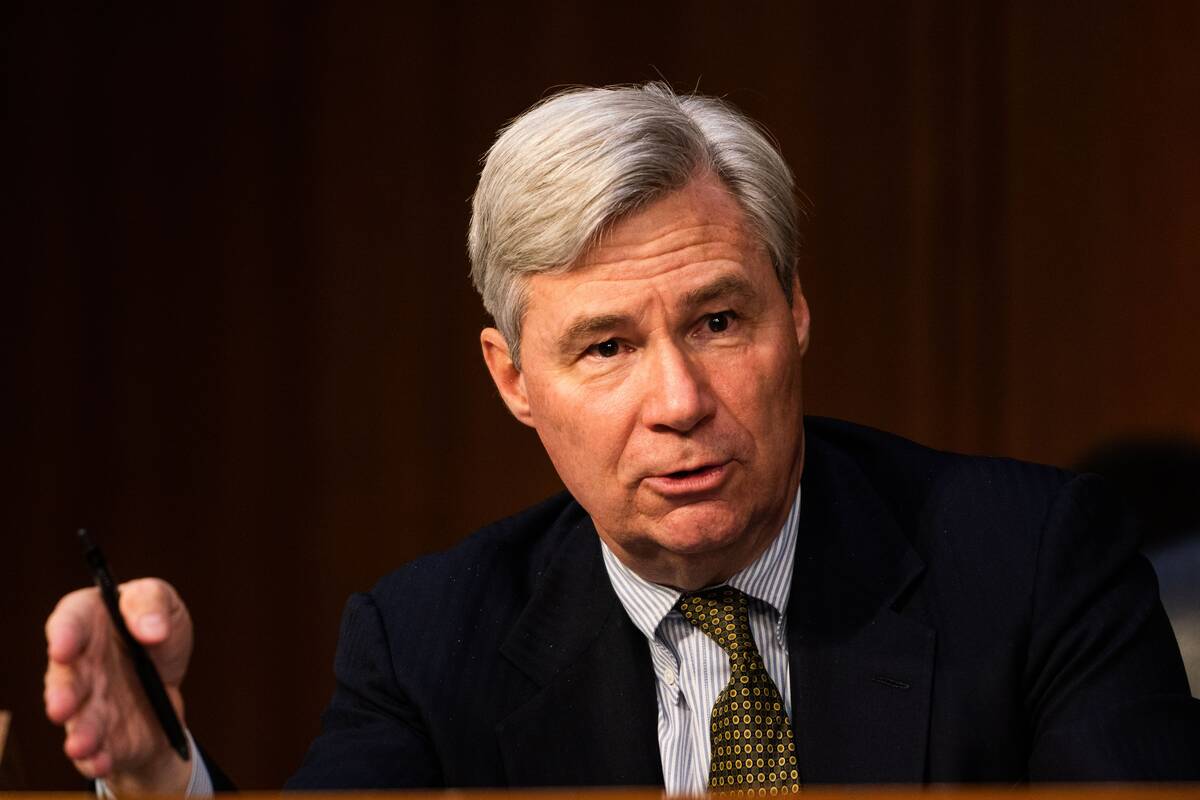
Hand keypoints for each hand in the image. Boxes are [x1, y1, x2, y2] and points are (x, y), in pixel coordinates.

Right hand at [44, 578, 193, 793]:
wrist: (169, 680)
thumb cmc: (156, 630)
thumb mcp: (162, 602)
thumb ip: (152, 603)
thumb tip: (153, 630)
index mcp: (88, 622)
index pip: (69, 623)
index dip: (64, 636)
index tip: (64, 648)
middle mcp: (80, 666)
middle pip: (66, 679)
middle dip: (63, 694)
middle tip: (62, 706)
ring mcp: (88, 704)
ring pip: (79, 720)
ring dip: (80, 733)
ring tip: (82, 744)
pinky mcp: (104, 736)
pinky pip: (97, 750)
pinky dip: (98, 758)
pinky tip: (102, 761)